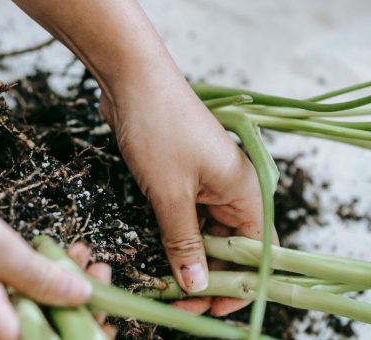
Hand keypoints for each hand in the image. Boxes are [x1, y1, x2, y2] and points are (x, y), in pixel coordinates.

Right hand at [0, 179, 94, 339]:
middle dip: (76, 307)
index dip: (90, 331)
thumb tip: (83, 298)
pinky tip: (40, 257)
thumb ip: (44, 279)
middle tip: (96, 271)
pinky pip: (3, 308)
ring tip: (74, 255)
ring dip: (53, 292)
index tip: (111, 304)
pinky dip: (26, 286)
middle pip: (43, 338)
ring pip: (26, 321)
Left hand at [99, 72, 277, 316]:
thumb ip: (182, 240)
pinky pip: (183, 214)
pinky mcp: (179, 175)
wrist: (132, 80)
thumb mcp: (170, 192)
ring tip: (166, 285)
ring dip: (187, 257)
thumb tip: (195, 283)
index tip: (211, 307)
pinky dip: (173, 235)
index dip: (237, 282)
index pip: (255, 250)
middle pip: (229, 244)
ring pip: (204, 231)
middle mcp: (230, 188)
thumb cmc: (158, 128)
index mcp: (244, 190)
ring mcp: (204, 180)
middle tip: (180, 302)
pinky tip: (159, 254)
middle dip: (207, 275)